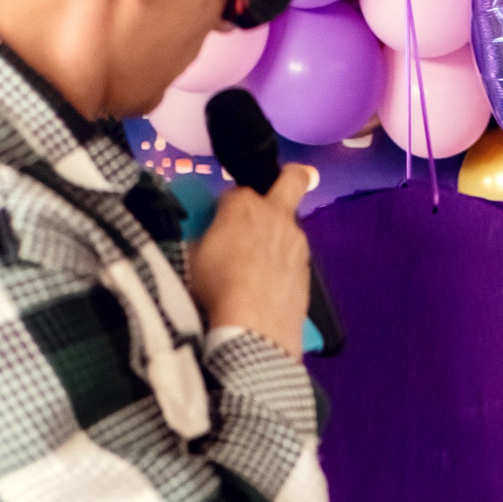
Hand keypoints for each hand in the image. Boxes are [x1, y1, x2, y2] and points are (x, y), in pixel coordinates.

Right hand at [185, 163, 314, 358]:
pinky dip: (285, 266)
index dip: (227, 206)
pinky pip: (295, 259)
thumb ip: (206, 238)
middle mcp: (276, 215)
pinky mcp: (308, 269)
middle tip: (282, 186)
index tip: (220, 221)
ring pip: (291, 227)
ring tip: (260, 265)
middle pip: (292, 179)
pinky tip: (270, 286)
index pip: (235, 192)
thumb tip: (209, 240)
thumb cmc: (219, 287)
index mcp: (243, 205)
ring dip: (279, 237)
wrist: (254, 325)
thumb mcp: (195, 257)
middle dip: (290, 176)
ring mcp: (296, 241)